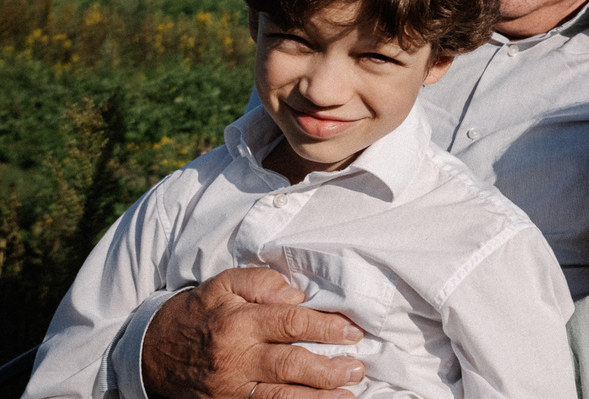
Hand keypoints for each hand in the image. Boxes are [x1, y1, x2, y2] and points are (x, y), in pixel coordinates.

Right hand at [142, 267, 366, 398]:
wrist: (150, 352)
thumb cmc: (196, 314)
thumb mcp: (222, 285)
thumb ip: (260, 283)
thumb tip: (295, 294)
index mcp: (237, 322)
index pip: (291, 322)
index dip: (326, 327)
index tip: (352, 332)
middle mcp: (235, 357)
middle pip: (290, 364)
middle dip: (329, 369)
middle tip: (357, 368)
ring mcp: (231, 388)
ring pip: (281, 397)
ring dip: (319, 398)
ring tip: (348, 394)